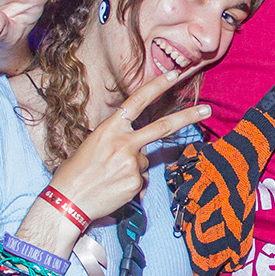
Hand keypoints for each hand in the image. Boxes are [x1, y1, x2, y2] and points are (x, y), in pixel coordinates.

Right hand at [49, 69, 209, 222]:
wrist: (67, 201)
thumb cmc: (75, 172)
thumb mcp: (93, 145)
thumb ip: (118, 141)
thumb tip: (138, 150)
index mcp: (110, 129)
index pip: (137, 101)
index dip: (156, 86)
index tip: (174, 75)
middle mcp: (124, 143)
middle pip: (163, 127)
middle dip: (188, 117)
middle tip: (207, 110)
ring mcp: (132, 163)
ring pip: (145, 161)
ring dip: (133, 168)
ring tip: (110, 177)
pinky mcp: (136, 183)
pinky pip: (141, 181)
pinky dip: (131, 184)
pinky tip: (114, 188)